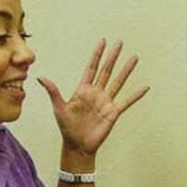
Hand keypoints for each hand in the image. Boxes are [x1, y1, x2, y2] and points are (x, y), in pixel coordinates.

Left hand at [39, 39, 149, 156]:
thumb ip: (53, 91)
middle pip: (106, 70)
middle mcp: (96, 93)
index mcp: (83, 90)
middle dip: (113, 56)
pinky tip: (145, 87)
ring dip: (126, 70)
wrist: (77, 145)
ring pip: (118, 82)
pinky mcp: (113, 112)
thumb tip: (40, 77)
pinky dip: (136, 95)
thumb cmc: (67, 127)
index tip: (103, 42)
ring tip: (134, 58)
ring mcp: (106, 102)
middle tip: (120, 43)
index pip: (91, 67)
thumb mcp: (58, 108)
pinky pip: (127, 101)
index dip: (97, 55)